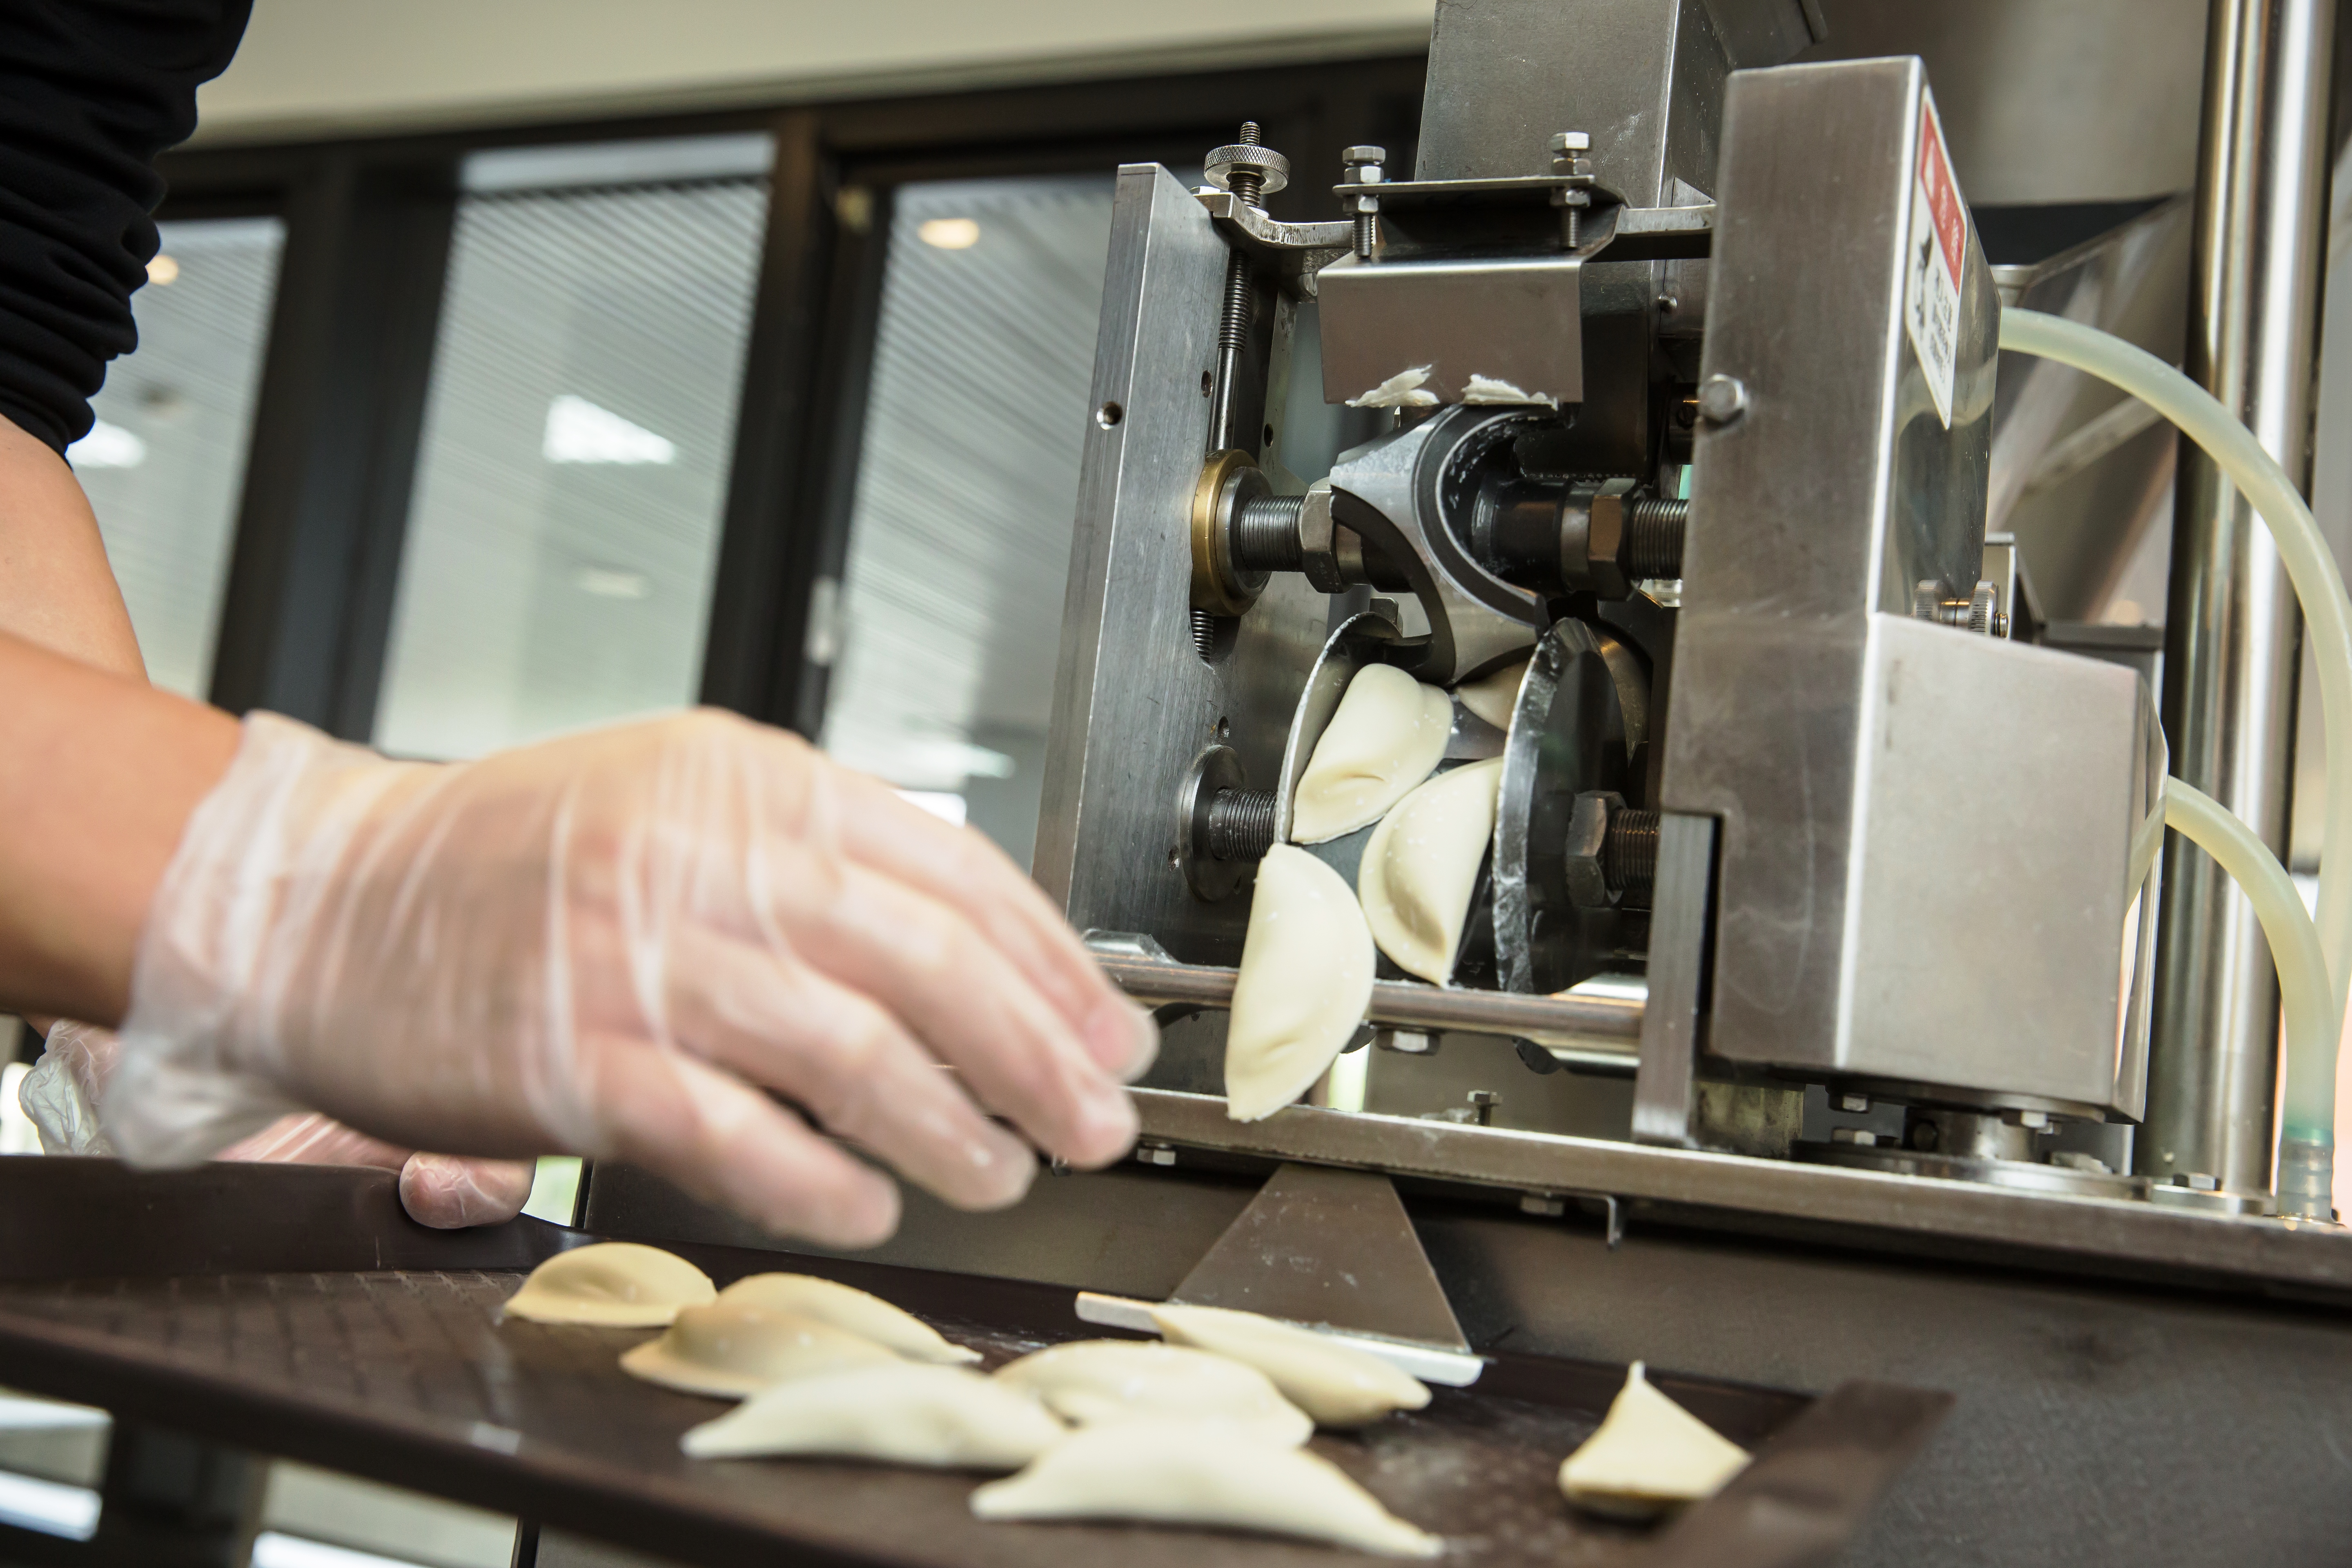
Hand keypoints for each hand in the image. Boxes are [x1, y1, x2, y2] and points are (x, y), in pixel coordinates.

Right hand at [105, 710, 1155, 1246]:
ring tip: (1002, 1171)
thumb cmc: (513, 864)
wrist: (324, 902)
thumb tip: (977, 957)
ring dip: (948, 1126)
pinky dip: (821, 1177)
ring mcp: (636, 959)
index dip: (1054, 961)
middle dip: (1035, 1053)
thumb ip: (817, 865)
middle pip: (925, 962)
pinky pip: (734, 1132)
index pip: (951, 869)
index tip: (1110, 1029)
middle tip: (1095, 1120)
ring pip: (849, 1050)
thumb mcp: (679, 807)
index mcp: (746, 784)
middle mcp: (702, 857)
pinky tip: (870, 1202)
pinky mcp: (574, 1059)